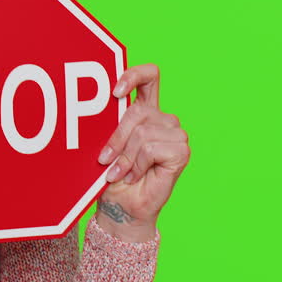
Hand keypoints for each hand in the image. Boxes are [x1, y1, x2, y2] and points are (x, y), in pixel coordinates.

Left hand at [94, 63, 190, 239]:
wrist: (121, 207)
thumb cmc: (111, 176)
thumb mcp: (105, 144)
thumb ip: (110, 123)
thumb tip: (100, 102)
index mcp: (145, 110)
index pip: (149, 76)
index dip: (134, 75)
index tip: (115, 92)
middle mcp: (162, 119)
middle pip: (138, 110)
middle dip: (117, 138)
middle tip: (106, 160)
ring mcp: (175, 134)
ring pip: (143, 132)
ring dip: (126, 156)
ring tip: (122, 172)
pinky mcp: (181, 151)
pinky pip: (151, 148)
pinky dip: (137, 164)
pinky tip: (136, 175)